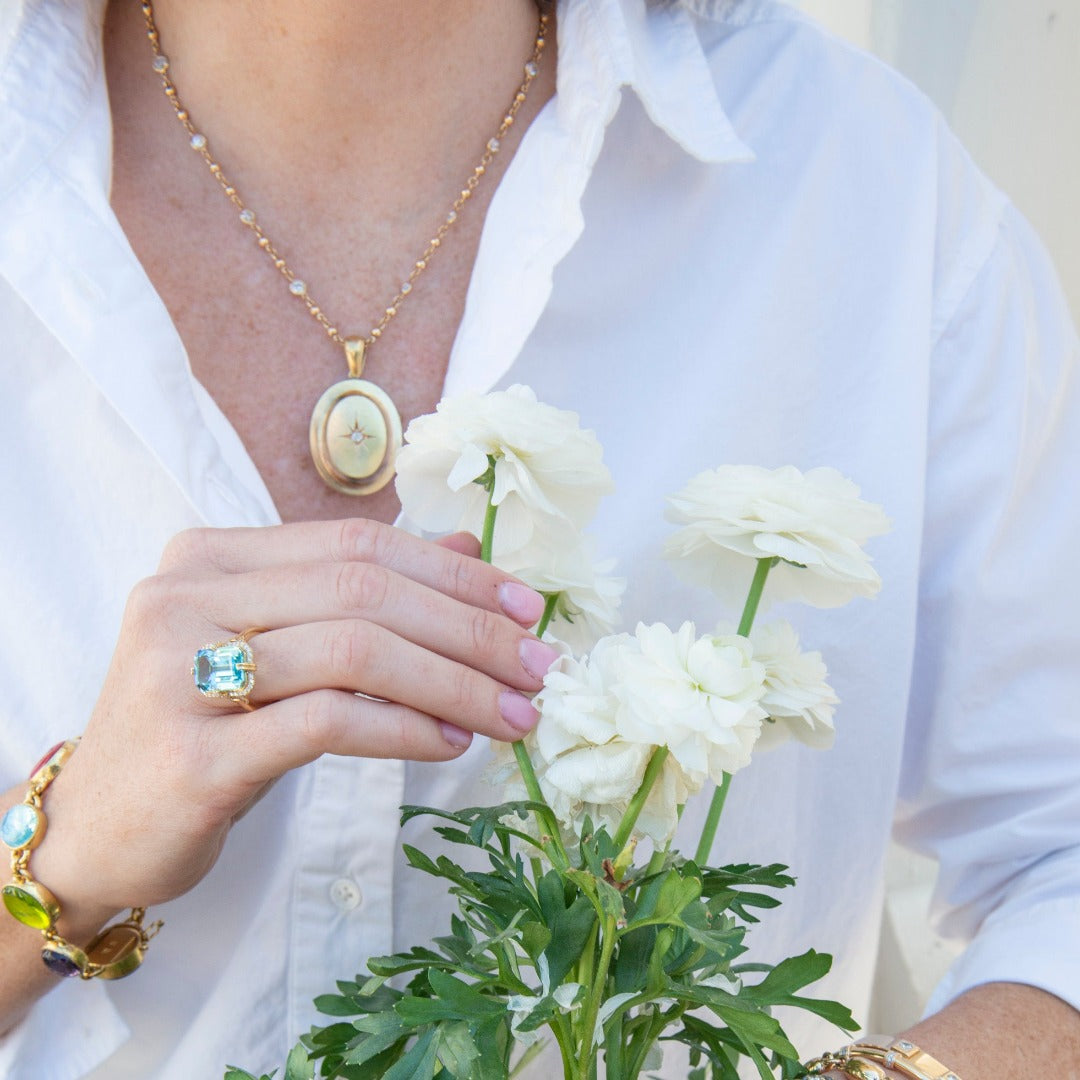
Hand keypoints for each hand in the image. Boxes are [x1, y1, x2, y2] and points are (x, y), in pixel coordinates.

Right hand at [31, 518, 558, 927]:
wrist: (98, 828)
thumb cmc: (203, 726)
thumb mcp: (279, 645)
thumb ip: (359, 592)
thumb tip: (465, 548)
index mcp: (211, 556)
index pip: (358, 544)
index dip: (454, 570)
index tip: (526, 608)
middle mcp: (186, 596)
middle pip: (364, 591)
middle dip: (470, 627)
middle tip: (538, 667)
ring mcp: (178, 671)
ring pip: (354, 651)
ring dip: (454, 682)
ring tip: (513, 713)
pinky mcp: (191, 753)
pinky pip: (327, 723)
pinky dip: (406, 729)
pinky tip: (452, 743)